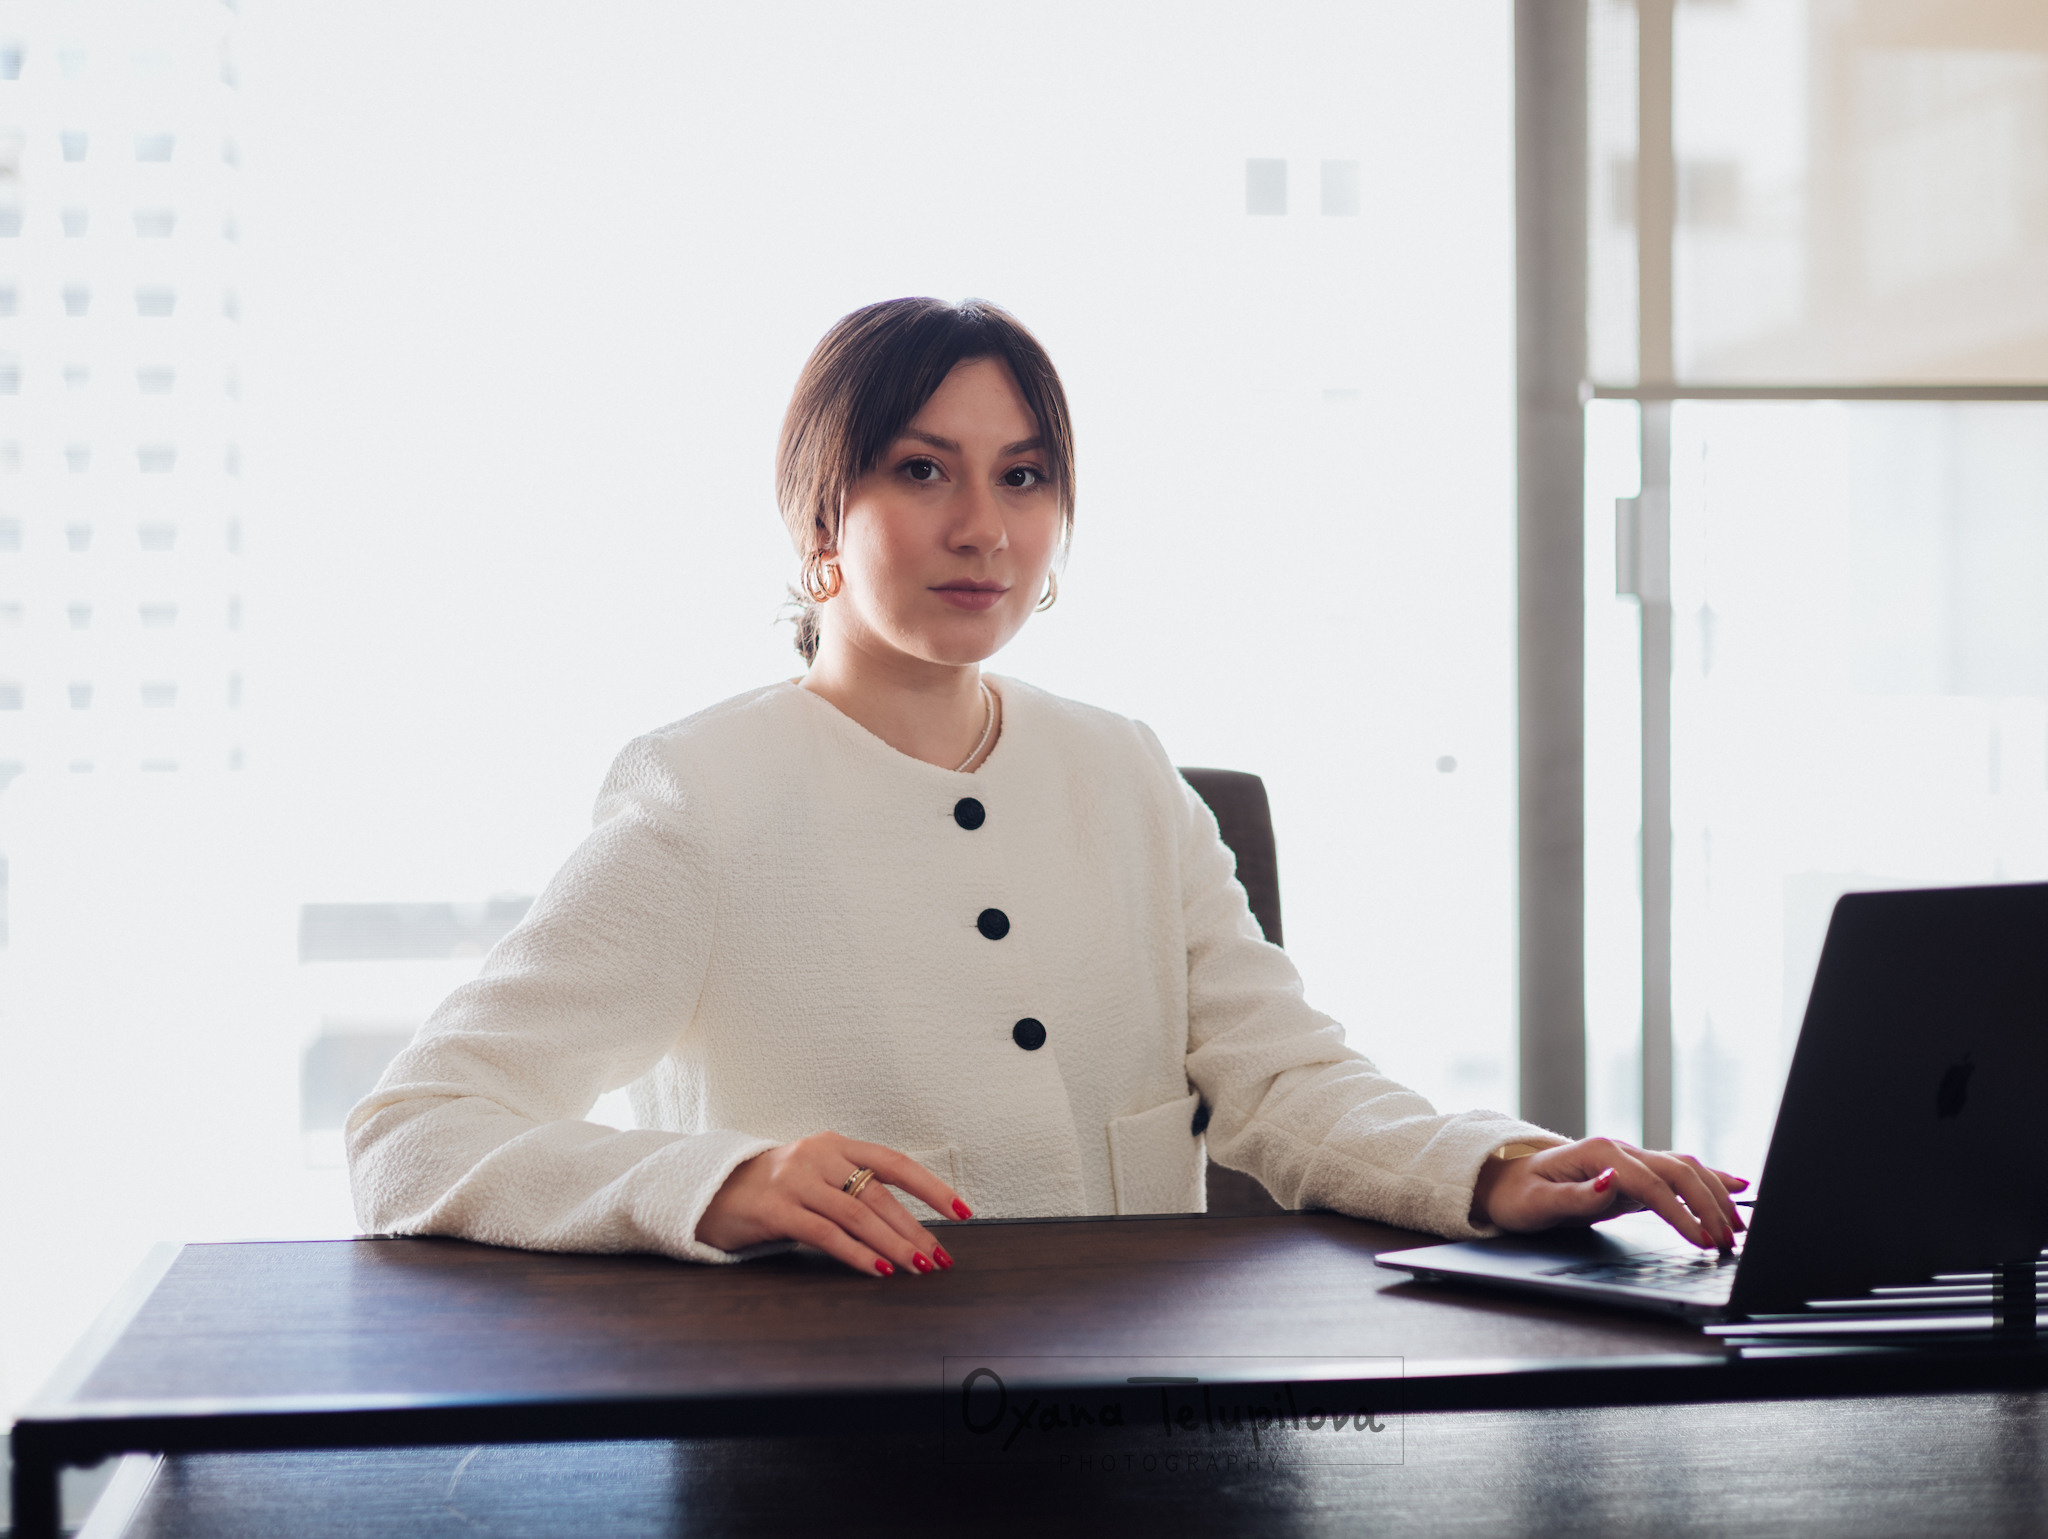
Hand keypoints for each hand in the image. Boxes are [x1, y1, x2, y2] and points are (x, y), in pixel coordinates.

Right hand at [696, 1132, 971, 1276]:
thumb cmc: (774, 1187)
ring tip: (916, 1267)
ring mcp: (795, 1181)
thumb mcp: (817, 1174)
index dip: (931, 1187)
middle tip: (939, 1257)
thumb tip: (907, 1224)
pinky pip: (825, 1233)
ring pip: (857, 1214)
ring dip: (892, 1244)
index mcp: (836, 1144)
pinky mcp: (775, 1209)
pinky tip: (877, 1269)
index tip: (962, 1211)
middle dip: (915, 1228)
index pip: (894, 1162)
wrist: (711, 1189)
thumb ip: (853, 1187)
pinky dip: (856, 1253)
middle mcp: (818, 1156)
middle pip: (879, 1194)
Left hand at [1472, 1137, 1748, 1249]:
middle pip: (1678, 1172)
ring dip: (1715, 1195)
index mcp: (1597, 1154)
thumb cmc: (1518, 1195)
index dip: (1680, 1212)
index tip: (1701, 1241)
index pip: (1650, 1184)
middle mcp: (1619, 1151)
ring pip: (1685, 1169)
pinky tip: (1737, 1186)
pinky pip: (1678, 1173)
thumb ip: (1575, 1196)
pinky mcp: (1635, 1174)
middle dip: (1709, 1205)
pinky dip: (1710, 1179)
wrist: (1506, 1183)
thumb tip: (1612, 1183)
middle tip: (1729, 1242)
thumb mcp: (1537, 1203)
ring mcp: (1629, 1160)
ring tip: (1738, 1227)